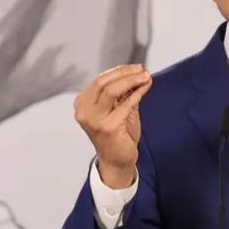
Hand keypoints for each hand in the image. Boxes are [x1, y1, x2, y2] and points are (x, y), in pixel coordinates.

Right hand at [74, 64, 151, 187]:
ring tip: (145, 77)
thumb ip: (123, 92)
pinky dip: (137, 93)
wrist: (117, 160)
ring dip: (132, 80)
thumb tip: (137, 74)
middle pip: (104, 82)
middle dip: (125, 73)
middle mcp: (84, 110)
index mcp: (83, 103)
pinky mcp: (108, 126)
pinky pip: (125, 104)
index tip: (135, 68)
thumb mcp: (117, 109)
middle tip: (142, 70)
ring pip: (112, 90)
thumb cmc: (116, 135)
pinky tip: (145, 88)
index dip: (119, 71)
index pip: (100, 80)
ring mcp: (94, 119)